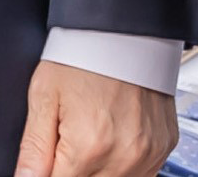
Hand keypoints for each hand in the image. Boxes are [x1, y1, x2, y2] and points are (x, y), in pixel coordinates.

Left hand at [15, 61, 174, 176]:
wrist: (121, 34)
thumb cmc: (79, 58)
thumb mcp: (43, 96)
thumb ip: (34, 147)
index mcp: (89, 146)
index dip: (47, 173)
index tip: (44, 160)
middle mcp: (124, 156)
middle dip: (70, 168)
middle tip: (64, 139)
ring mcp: (148, 154)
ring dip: (96, 170)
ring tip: (86, 134)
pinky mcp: (163, 148)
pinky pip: (141, 174)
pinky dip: (121, 165)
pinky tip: (108, 139)